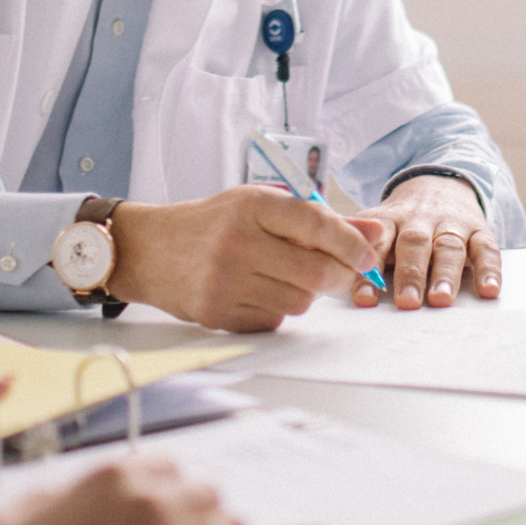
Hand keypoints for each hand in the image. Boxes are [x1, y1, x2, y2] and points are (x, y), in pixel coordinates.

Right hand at [108, 185, 382, 331]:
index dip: (351, 243)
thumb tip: (376, 233)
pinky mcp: (217, 313)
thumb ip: (318, 218)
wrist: (148, 249)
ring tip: (283, 276)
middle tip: (339, 273)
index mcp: (250, 205)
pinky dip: (277, 309)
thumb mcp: (259, 205)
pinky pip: (273, 320)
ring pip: (299, 301)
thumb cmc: (213, 223)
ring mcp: (224, 281)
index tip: (367, 255)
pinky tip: (257, 291)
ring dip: (306, 293)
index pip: (317, 225)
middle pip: (315, 272)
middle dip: (340, 276)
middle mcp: (236, 241)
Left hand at [350, 174, 499, 308]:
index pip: (377, 243)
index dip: (370, 271)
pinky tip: (488, 290)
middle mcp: (420, 220)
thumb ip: (356, 247)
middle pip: (414, 244)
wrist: (438, 184)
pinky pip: (487, 248)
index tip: (365, 300)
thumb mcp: (374, 225)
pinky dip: (489, 269)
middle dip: (410, 273)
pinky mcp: (479, 229)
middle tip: (406, 302)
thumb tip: (325, 275)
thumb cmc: (400, 222)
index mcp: (388, 220)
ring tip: (440, 300)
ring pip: (448, 246)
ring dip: (445, 274)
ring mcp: (451, 224)